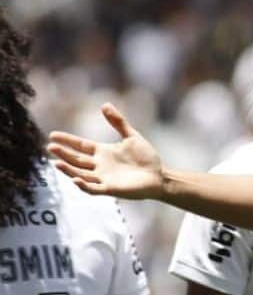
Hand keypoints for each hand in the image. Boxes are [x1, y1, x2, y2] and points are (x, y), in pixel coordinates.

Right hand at [46, 103, 163, 198]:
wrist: (160, 176)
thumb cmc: (146, 158)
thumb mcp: (131, 136)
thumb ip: (118, 122)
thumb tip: (104, 105)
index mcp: (103, 152)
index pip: (80, 146)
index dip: (67, 141)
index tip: (53, 135)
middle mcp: (100, 166)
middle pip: (76, 160)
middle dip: (63, 154)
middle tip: (50, 147)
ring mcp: (104, 178)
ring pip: (81, 174)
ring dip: (68, 170)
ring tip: (56, 163)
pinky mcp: (111, 189)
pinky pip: (93, 189)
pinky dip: (84, 185)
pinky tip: (75, 179)